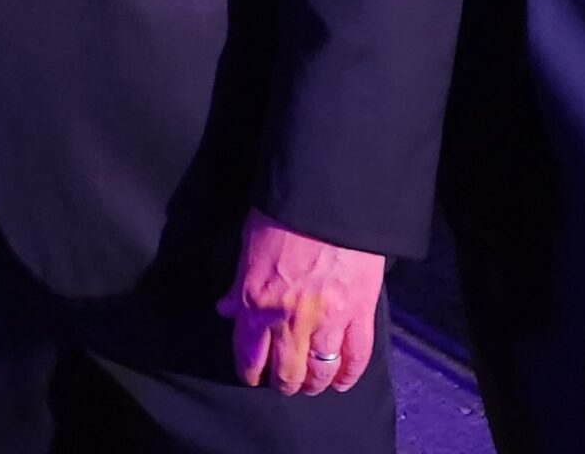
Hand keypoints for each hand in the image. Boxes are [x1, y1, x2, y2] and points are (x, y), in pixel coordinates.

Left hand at [215, 214, 383, 395]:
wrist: (328, 198)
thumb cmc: (282, 215)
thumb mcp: (248, 245)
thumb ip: (238, 284)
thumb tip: (226, 309)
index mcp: (256, 302)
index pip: (248, 355)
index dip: (250, 372)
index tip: (253, 375)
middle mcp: (289, 320)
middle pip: (286, 373)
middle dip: (284, 384)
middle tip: (286, 385)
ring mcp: (327, 320)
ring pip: (320, 370)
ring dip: (314, 384)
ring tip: (312, 385)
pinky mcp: (359, 313)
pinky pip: (355, 357)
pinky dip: (349, 375)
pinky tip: (342, 381)